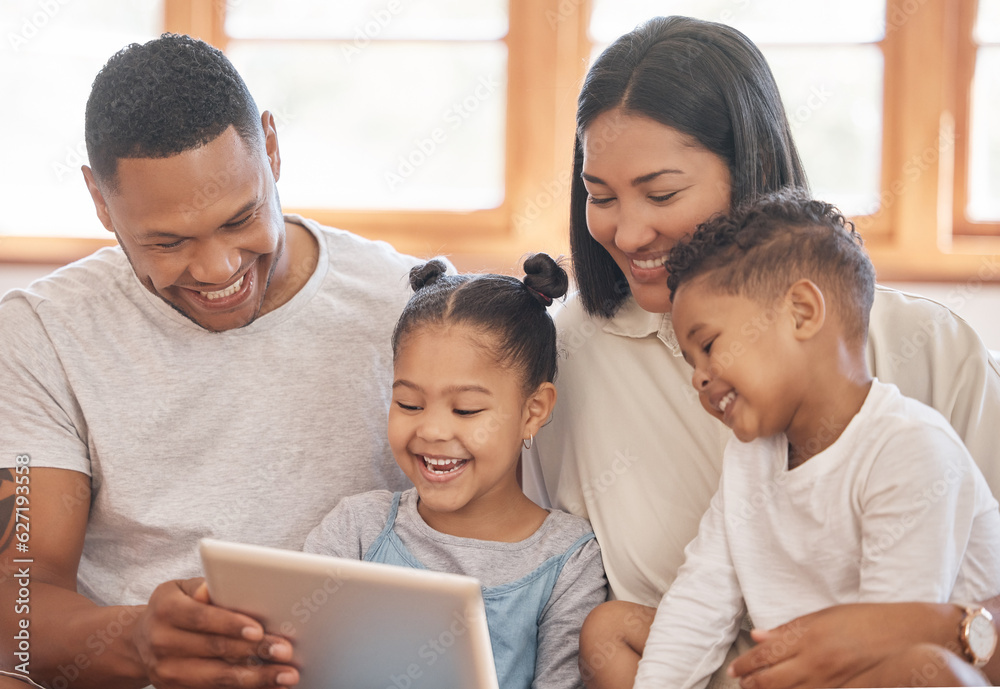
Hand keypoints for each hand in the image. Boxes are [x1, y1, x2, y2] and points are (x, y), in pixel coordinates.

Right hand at [132, 577, 299, 687]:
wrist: (140, 641)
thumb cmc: (173, 608)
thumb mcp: (181, 589)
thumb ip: (203, 587)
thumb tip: (220, 587)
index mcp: (166, 611)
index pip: (202, 618)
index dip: (230, 624)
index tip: (258, 630)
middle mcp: (162, 643)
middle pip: (214, 649)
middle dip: (253, 651)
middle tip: (284, 650)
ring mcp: (167, 672)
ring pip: (217, 677)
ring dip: (255, 679)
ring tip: (285, 676)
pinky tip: (268, 686)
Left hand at [727, 603, 950, 688]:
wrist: (909, 636)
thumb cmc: (867, 620)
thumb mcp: (825, 616)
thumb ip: (790, 629)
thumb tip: (758, 636)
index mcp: (808, 636)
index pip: (766, 654)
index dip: (746, 664)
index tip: (735, 670)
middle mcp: (816, 661)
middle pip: (772, 680)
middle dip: (751, 685)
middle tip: (741, 685)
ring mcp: (831, 681)